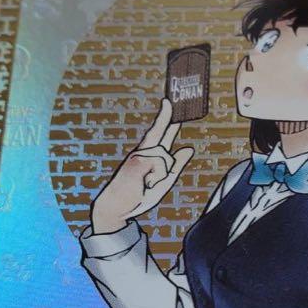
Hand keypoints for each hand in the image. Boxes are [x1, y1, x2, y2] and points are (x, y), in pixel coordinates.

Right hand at [90, 98, 193, 233]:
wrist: (118, 207)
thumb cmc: (139, 195)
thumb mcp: (164, 181)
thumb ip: (176, 165)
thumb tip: (189, 148)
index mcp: (149, 155)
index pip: (160, 134)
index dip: (166, 118)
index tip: (169, 103)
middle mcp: (143, 151)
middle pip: (158, 131)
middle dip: (165, 116)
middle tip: (169, 100)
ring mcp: (138, 155)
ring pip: (165, 157)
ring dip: (161, 175)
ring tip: (148, 185)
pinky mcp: (137, 160)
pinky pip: (160, 164)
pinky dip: (157, 178)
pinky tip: (145, 184)